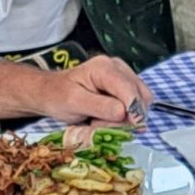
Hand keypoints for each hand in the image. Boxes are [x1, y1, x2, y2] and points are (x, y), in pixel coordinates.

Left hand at [0, 54, 150, 126]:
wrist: (52, 93)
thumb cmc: (58, 96)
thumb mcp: (74, 102)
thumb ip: (100, 106)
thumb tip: (124, 112)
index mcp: (104, 67)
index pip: (130, 89)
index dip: (134, 110)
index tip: (133, 127)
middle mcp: (118, 67)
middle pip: (141, 96)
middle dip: (127, 116)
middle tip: (102, 124)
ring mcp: (123, 76)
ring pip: (142, 102)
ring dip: (126, 118)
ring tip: (102, 120)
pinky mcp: (125, 87)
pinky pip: (136, 105)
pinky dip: (125, 116)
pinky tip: (107, 117)